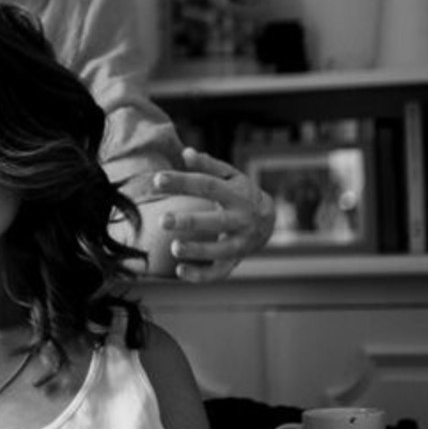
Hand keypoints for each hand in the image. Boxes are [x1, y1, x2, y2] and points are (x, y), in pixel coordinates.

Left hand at [153, 149, 275, 280]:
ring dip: (197, 251)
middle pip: (217, 221)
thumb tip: (186, 152)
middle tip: (162, 220)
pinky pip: (219, 273)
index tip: (157, 179)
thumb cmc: (240, 192)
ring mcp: (241, 243)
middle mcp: (241, 220)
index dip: (183, 182)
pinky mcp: (235, 261)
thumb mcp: (229, 176)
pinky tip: (179, 271)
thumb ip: (208, 166)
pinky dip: (200, 276)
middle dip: (190, 222)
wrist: (270, 218)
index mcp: (236, 195)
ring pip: (220, 251)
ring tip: (174, 248)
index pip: (207, 186)